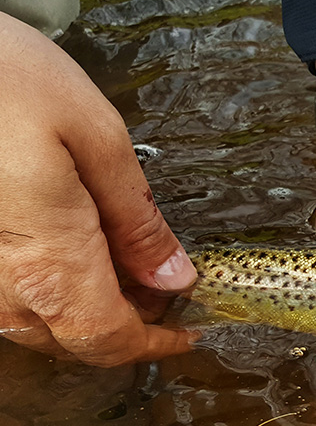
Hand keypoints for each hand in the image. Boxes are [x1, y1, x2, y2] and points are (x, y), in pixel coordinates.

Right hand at [0, 12, 195, 365]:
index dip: (155, 344)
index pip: (109, 339)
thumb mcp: (97, 138)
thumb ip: (138, 219)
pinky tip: (74, 255)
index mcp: (48, 261)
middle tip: (164, 289)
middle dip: (128, 328)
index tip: (187, 333)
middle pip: (75, 342)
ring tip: (126, 269)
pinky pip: (9, 300)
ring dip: (90, 313)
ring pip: (39, 327)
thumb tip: (174, 276)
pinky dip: (53, 294)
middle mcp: (3, 283)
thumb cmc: (6, 80)